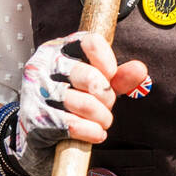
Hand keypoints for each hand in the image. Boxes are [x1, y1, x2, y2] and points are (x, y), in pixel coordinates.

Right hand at [14, 33, 147, 175]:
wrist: (36, 131)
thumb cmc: (68, 101)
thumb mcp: (95, 84)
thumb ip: (118, 77)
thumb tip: (140, 70)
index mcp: (59, 48)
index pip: (91, 41)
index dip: (108, 61)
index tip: (112, 76)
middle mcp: (44, 65)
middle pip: (89, 76)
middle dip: (106, 96)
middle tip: (108, 105)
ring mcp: (37, 91)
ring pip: (82, 103)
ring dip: (101, 117)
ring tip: (103, 121)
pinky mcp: (35, 118)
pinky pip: (70, 124)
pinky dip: (90, 131)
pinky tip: (96, 133)